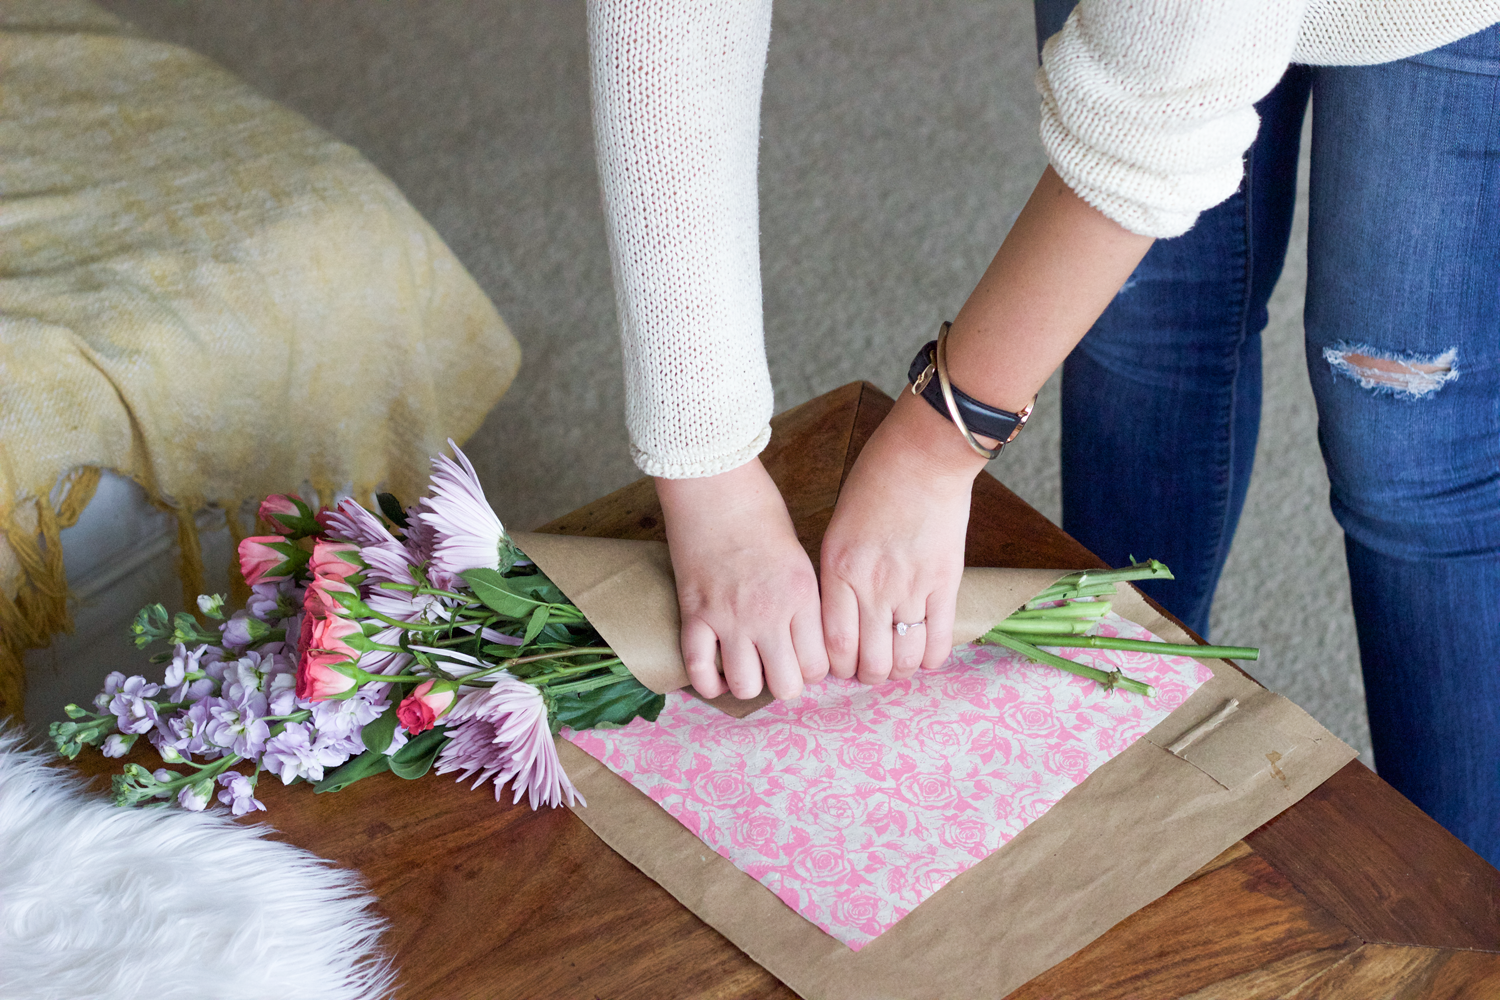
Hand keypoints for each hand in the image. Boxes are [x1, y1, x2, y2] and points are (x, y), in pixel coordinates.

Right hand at [656, 459, 829, 700]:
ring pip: (745, 687)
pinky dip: (709, 683)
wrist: (713, 487)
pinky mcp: (694, 614)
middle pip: (786, 686)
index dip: (814, 671)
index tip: (805, 662)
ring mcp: (729, 618)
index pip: (818, 665)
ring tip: (748, 671)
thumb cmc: (760, 512)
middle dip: (785, 684)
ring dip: (749, 685)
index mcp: (802, 597)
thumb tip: (807, 638)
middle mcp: (769, 615)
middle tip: (779, 669)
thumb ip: (805, 601)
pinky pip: (700, 670)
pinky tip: (718, 679)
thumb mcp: (800, 556)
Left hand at [820, 391, 988, 684]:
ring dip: (900, 671)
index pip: (833, 643)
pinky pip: (939, 639)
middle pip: (869, 660)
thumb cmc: (876, 482)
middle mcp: (872, 586)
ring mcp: (911, 587)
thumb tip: (842, 617)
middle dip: (868, 675)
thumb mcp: (839, 528)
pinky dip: (932, 658)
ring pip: (904, 658)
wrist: (924, 455)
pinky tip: (926, 656)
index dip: (837, 666)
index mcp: (838, 570)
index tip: (842, 665)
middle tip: (871, 670)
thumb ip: (838, 573)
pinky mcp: (946, 582)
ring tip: (898, 665)